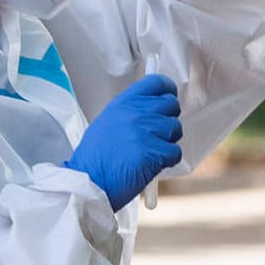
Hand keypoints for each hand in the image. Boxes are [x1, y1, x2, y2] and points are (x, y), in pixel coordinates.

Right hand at [65, 73, 182, 211]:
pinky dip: (167, 161)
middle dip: (168, 120)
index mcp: (123, 102)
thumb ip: (130, 112)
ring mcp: (147, 131)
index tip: (168, 96)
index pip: (156, 83)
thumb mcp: (107, 122)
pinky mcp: (155, 152)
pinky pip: (175, 152)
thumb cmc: (96, 158)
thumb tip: (152, 110)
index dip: (167, 90)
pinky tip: (150, 165)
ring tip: (149, 152)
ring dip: (167, 142)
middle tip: (156, 134)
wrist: (89, 182)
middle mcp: (136, 112)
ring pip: (175, 129)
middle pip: (171, 105)